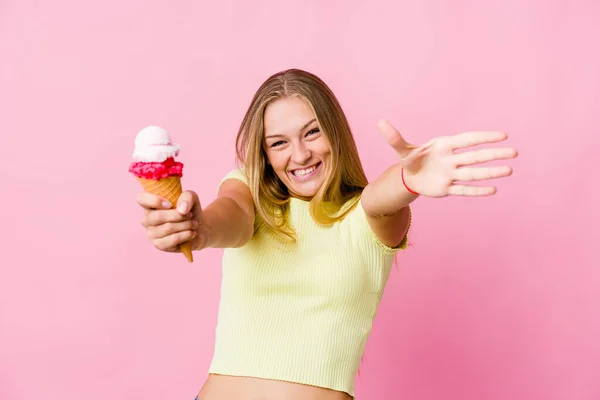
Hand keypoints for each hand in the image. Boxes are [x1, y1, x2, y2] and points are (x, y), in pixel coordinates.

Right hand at [136, 190, 206, 252]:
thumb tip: (182, 210)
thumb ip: (187, 197)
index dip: (154, 200)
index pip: (141, 199)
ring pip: (167, 228)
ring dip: (186, 225)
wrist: (198, 228)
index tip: (170, 204)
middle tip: (190, 215)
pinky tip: (192, 232)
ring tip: (194, 224)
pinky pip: (172, 240)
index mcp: (150, 204)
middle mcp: (147, 218)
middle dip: (179, 216)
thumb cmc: (190, 210)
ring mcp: (151, 233)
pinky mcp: (159, 245)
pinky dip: (186, 235)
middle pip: (158, 216)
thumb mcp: (192, 198)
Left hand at [378, 120, 517, 196]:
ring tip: (509, 170)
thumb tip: (380, 122)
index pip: (467, 140)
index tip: (503, 136)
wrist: (409, 178)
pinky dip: (476, 191)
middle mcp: (452, 160)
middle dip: (493, 154)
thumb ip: (394, 138)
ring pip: (473, 174)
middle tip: (514, 152)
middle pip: (475, 157)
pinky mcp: (447, 189)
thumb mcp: (402, 150)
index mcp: (444, 146)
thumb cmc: (411, 160)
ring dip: (490, 173)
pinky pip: (464, 190)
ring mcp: (451, 175)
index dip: (483, 137)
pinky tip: (493, 190)